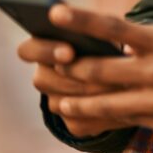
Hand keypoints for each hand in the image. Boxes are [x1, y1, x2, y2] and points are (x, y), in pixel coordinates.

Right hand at [16, 36, 131, 137]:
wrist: (124, 69)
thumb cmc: (110, 40)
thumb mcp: (105, 30)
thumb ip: (99, 29)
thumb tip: (110, 38)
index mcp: (42, 47)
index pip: (28, 50)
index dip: (46, 51)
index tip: (70, 52)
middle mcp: (44, 77)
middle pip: (44, 80)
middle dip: (77, 76)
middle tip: (105, 72)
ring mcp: (55, 102)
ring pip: (63, 104)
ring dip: (92, 95)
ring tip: (120, 85)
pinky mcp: (72, 123)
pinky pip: (81, 123)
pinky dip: (103, 114)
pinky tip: (124, 106)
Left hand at [49, 4, 152, 139]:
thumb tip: (143, 35)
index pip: (114, 28)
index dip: (81, 20)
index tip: (55, 12)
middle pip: (100, 70)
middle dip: (70, 66)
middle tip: (50, 62)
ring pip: (107, 103)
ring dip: (79, 100)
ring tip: (58, 99)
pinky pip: (128, 120)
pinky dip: (107, 118)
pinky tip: (91, 116)